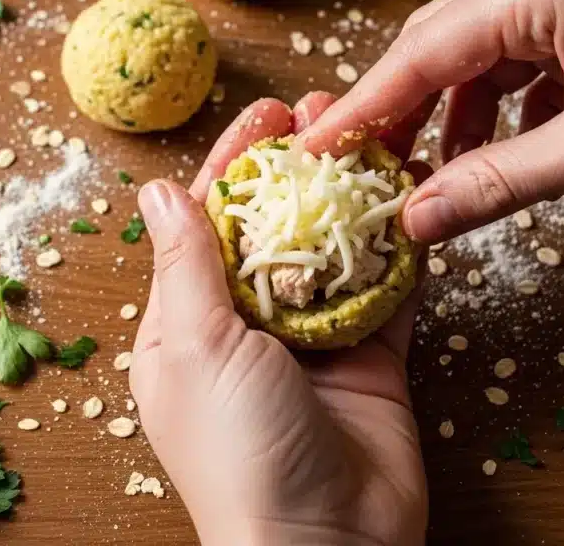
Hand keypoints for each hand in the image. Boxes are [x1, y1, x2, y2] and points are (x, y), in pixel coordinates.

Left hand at [130, 94, 427, 545]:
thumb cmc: (238, 452)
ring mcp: (314, 338)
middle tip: (325, 111)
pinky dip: (398, 244)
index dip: (236, 164)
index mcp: (189, 325)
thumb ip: (186, 266)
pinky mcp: (372, 353)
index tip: (264, 115)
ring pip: (333, 247)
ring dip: (349, 193)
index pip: (210, 223)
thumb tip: (155, 192)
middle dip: (298, 167)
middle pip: (276, 226)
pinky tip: (408, 195)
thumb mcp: (194, 348)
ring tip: (369, 135)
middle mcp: (250, 325)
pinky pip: (387, 286)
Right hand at [301, 0, 563, 243]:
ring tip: (437, 172)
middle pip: (440, 41)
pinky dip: (502, 102)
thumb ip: (503, 182)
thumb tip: (417, 220)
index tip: (314, 146)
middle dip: (403, 108)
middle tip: (368, 168)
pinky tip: (503, 147)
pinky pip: (519, 52)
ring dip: (455, 111)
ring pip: (478, 49)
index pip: (421, 50)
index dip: (364, 105)